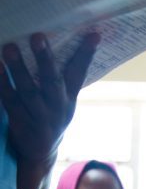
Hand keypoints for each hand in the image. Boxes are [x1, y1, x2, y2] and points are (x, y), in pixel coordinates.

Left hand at [1, 33, 98, 188]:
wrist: (40, 155)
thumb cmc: (50, 117)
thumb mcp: (64, 100)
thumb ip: (67, 76)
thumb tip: (72, 43)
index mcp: (69, 99)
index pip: (79, 73)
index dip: (86, 54)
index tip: (93, 33)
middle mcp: (57, 109)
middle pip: (52, 82)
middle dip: (45, 59)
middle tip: (38, 36)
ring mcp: (40, 119)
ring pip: (29, 92)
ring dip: (19, 69)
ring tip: (9, 47)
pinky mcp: (21, 125)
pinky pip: (10, 103)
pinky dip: (3, 86)